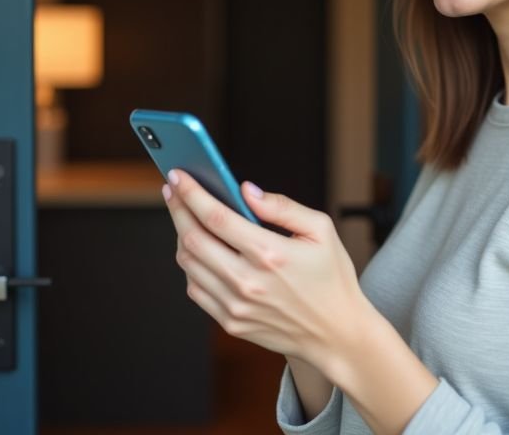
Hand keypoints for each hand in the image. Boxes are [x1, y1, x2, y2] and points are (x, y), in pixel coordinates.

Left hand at [163, 169, 369, 370]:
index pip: (216, 216)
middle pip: (193, 238)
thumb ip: (282, 207)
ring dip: (181, 235)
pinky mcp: (231, 322)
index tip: (178, 174)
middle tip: (172, 189)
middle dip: (178, 208)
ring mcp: (236, 305)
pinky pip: (195, 289)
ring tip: (185, 216)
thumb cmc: (331, 277)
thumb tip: (245, 190)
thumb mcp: (321, 231)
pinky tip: (199, 250)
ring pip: (188, 264)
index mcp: (271, 254)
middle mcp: (248, 282)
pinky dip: (191, 265)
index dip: (191, 192)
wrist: (336, 334)